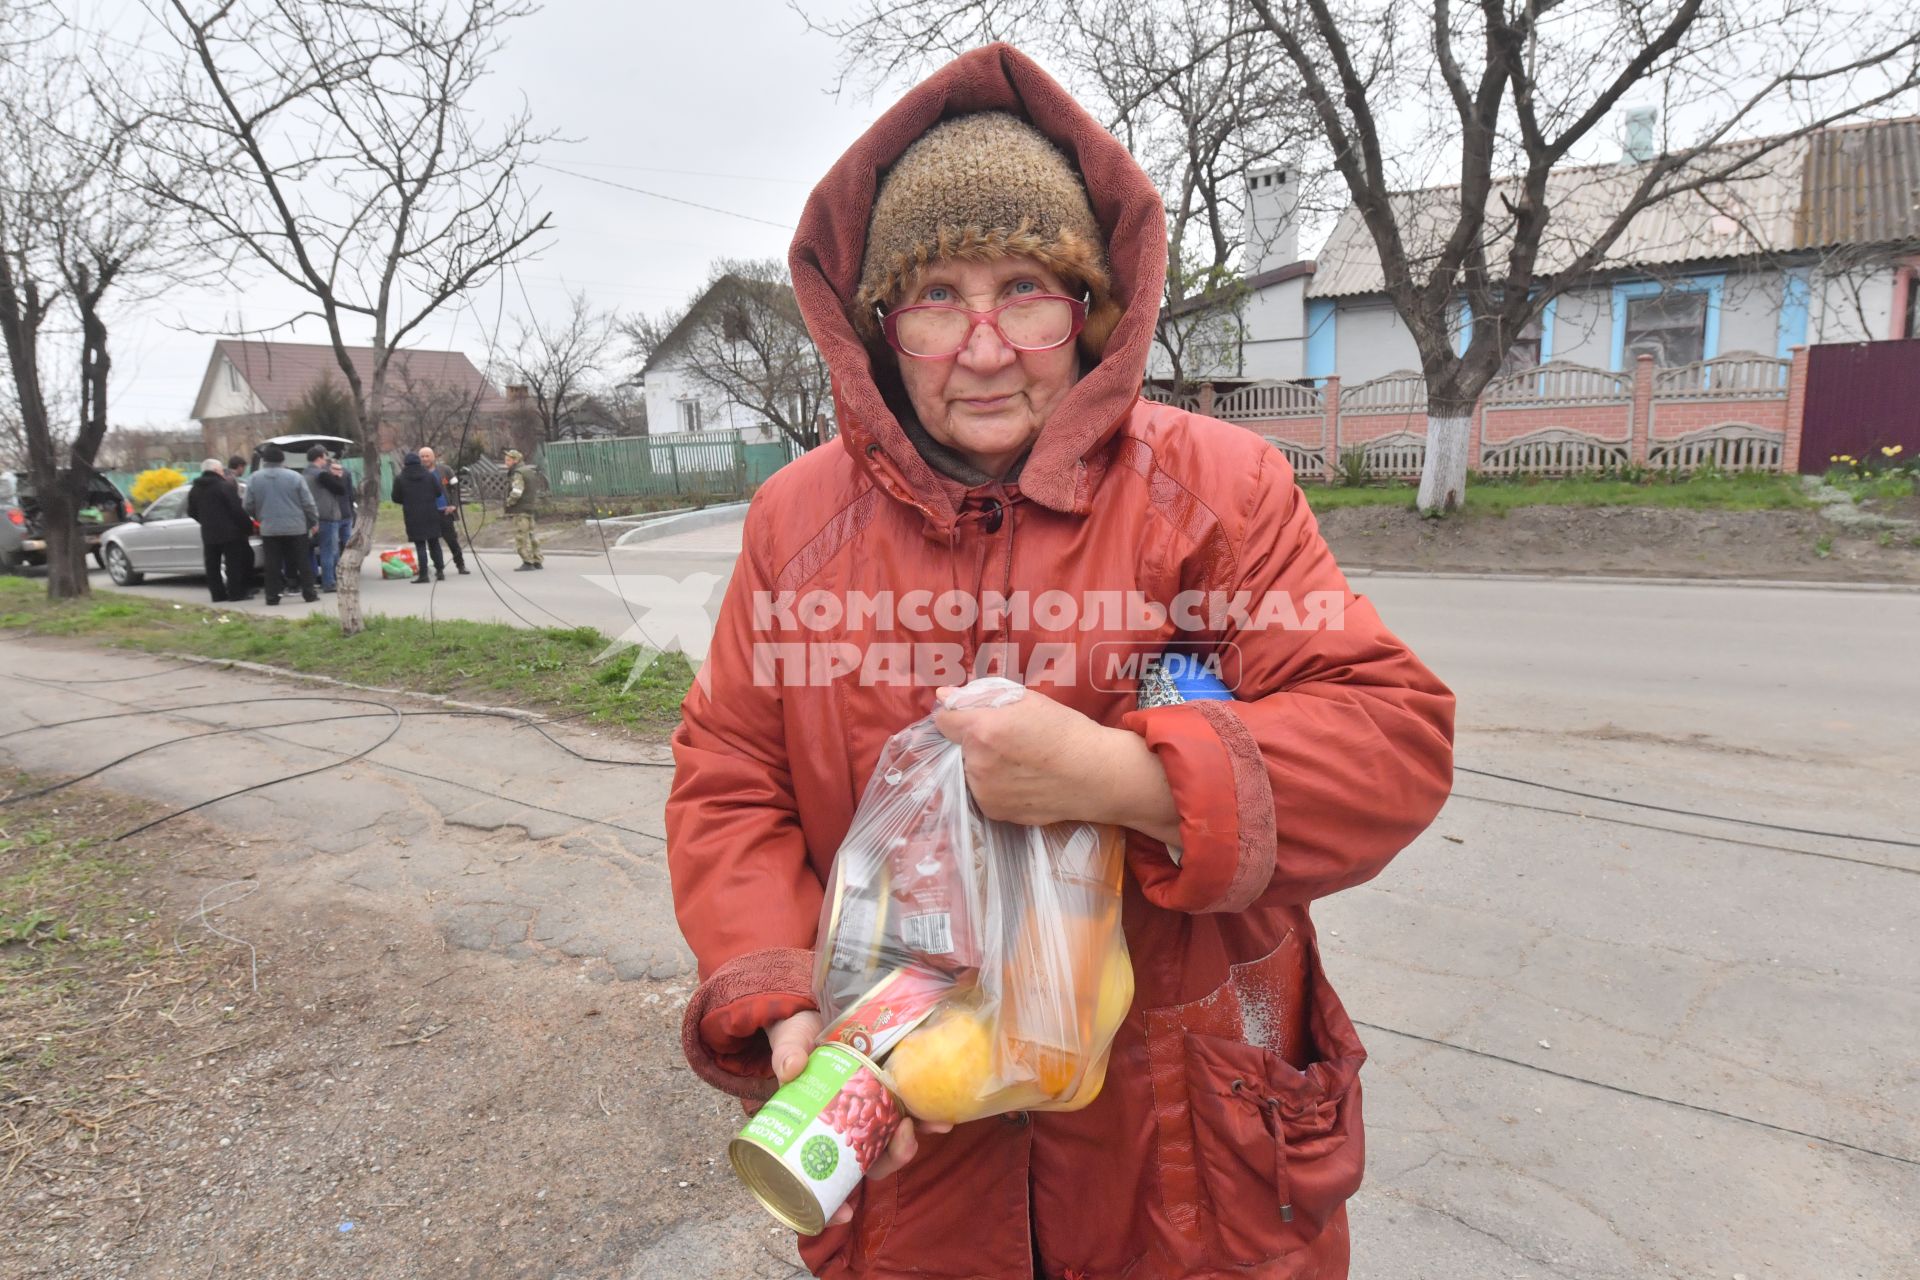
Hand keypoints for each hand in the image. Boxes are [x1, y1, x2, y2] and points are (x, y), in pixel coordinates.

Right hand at [766, 1011, 951, 1226]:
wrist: (816, 1015)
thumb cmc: (796, 1040)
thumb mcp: (787, 1045)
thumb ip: (788, 1054)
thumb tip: (791, 1068)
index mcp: (816, 1131)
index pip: (823, 1178)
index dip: (833, 1203)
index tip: (844, 1214)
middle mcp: (845, 1130)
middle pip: (869, 1163)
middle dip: (891, 1160)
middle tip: (903, 1137)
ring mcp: (869, 1114)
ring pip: (892, 1142)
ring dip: (914, 1141)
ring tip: (936, 1124)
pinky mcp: (888, 1092)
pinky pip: (907, 1112)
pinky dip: (925, 1117)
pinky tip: (943, 1115)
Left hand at [932, 687, 1177, 841]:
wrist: (1095, 775)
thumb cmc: (1065, 731)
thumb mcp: (1027, 700)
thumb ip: (981, 696)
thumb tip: (942, 696)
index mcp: (982, 729)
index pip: (943, 720)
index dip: (957, 716)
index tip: (973, 718)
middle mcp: (977, 763)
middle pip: (957, 747)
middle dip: (973, 742)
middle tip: (1008, 741)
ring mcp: (984, 792)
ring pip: (968, 771)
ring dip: (982, 765)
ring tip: (1018, 762)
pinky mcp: (993, 812)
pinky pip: (982, 793)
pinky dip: (994, 786)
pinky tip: (1022, 780)